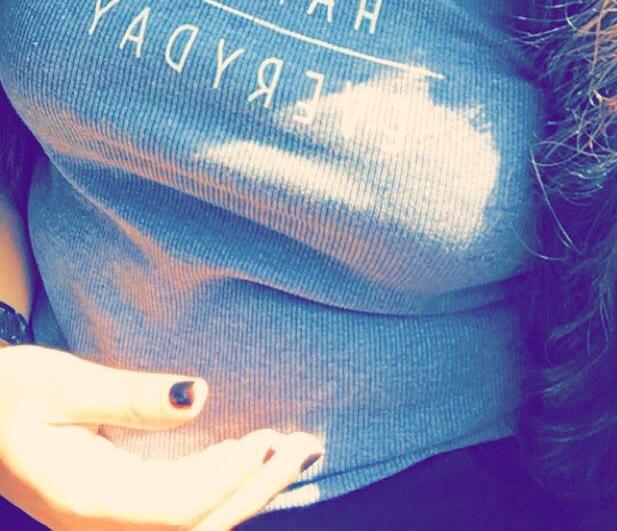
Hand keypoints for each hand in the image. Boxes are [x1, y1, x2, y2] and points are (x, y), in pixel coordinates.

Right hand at [0, 344, 322, 529]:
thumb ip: (130, 398)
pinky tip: (245, 461)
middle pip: (193, 526)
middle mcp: (98, 525)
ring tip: (290, 451)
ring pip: (189, 526)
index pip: (175, 508)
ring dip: (243, 493)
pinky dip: (217, 491)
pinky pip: (174, 516)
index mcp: (85, 499)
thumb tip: (199, 396)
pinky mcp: (110, 511)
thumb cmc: (8, 393)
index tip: (265, 439)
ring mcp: (104, 524)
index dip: (226, 478)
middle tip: (304, 447)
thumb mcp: (63, 382)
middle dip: (254, 491)